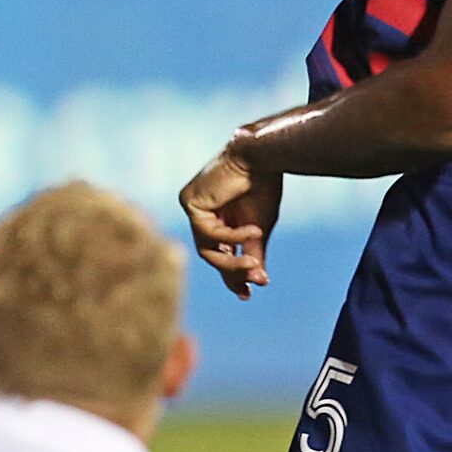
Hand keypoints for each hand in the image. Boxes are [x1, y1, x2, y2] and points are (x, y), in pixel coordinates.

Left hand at [179, 141, 284, 300]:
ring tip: (255, 262)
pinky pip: (208, 233)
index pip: (219, 253)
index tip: (247, 294)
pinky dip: (231, 236)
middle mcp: (203, 214)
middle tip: (254, 282)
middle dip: (233, 271)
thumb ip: (252, 253)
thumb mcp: (258, 228)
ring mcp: (193, 208)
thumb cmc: (262, 187)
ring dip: (232, 260)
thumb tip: (258, 281)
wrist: (261, 157)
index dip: (232, 275)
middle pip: (211, 254)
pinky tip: (253, 229)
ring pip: (206, 250)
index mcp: (219, 218)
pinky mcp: (189, 202)